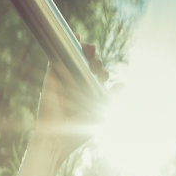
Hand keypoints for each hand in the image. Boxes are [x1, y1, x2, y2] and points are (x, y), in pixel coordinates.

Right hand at [33, 43, 107, 158]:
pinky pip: (58, 55)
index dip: (102, 71)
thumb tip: (123, 84)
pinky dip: (67, 44)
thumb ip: (111, 98)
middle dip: (96, 59)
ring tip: (91, 50)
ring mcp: (63, 79)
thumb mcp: (99, 113)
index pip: (96, 75)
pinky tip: (76, 35)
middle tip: (97, 65)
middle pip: (87, 64)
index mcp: (85, 94)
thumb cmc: (77, 132)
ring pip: (75, 57)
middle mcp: (75, 85)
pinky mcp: (52, 76)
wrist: (57, 139)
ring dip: (84, 49)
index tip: (105, 76)